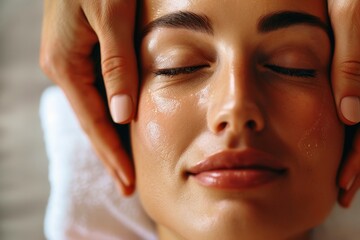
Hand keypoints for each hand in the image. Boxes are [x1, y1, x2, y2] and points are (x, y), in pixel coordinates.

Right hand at [39, 0, 136, 194]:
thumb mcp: (111, 16)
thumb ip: (117, 65)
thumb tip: (122, 115)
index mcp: (66, 65)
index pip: (94, 122)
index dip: (112, 154)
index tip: (128, 181)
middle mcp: (65, 67)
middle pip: (93, 121)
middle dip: (111, 154)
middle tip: (128, 184)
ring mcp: (72, 60)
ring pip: (96, 108)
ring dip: (112, 136)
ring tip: (126, 163)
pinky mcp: (83, 51)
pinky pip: (98, 90)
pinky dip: (112, 111)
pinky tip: (123, 124)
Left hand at [328, 0, 359, 206]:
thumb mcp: (353, 13)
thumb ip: (354, 61)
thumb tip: (351, 114)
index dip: (358, 160)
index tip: (342, 185)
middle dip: (358, 165)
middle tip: (342, 193)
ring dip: (357, 155)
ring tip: (344, 181)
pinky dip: (354, 132)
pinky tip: (343, 143)